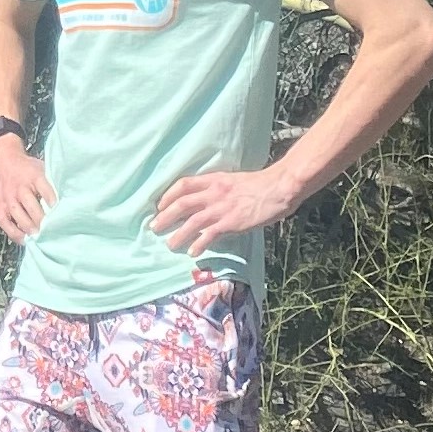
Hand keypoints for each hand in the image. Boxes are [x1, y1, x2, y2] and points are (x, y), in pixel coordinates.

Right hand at [0, 136, 54, 241]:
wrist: (2, 159)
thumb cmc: (27, 168)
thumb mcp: (41, 168)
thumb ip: (52, 182)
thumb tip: (69, 198)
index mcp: (33, 175)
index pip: (45, 190)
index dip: (54, 203)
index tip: (62, 215)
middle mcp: (20, 186)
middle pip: (32, 206)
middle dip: (43, 221)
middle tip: (53, 232)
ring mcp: (8, 196)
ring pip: (19, 215)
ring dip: (30, 229)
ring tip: (40, 238)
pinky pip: (5, 222)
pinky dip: (14, 233)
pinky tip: (24, 240)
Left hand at [149, 162, 292, 254]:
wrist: (278, 187)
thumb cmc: (258, 185)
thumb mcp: (232, 181)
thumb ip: (217, 190)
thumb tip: (205, 201)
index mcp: (213, 180)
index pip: (183, 184)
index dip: (168, 195)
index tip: (159, 205)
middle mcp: (213, 192)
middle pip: (181, 204)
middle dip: (165, 216)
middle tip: (154, 227)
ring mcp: (222, 207)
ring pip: (192, 221)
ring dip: (178, 234)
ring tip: (170, 244)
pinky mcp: (231, 222)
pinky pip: (210, 234)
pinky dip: (199, 243)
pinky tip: (193, 252)